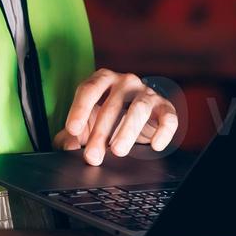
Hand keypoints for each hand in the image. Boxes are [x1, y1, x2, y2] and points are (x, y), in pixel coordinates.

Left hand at [54, 68, 177, 164]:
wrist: (140, 116)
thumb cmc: (108, 118)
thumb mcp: (86, 125)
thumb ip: (69, 136)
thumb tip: (68, 145)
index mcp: (103, 80)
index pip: (89, 89)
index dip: (80, 109)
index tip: (73, 129)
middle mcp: (126, 82)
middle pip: (113, 104)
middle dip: (101, 132)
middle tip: (92, 156)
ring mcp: (147, 93)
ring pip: (139, 108)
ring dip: (127, 131)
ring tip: (118, 151)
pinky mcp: (165, 107)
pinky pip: (167, 117)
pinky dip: (163, 131)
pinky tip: (155, 145)